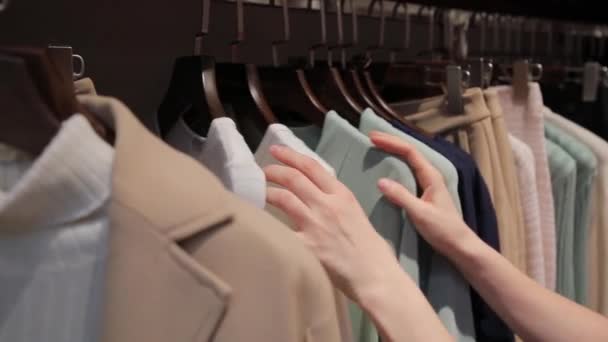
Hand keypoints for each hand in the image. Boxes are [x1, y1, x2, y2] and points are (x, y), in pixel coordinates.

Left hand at [263, 145, 403, 302]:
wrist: (374, 275)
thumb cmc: (371, 249)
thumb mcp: (356, 214)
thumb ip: (337, 203)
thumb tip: (317, 198)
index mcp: (342, 195)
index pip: (312, 167)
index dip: (290, 155)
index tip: (276, 150)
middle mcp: (327, 204)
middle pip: (293, 178)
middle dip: (274, 170)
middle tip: (262, 169)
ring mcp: (315, 224)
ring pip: (283, 198)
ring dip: (267, 191)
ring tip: (258, 191)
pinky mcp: (306, 245)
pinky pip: (281, 229)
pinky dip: (268, 223)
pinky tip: (260, 221)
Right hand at [369, 131, 473, 255]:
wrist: (459, 246)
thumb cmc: (443, 230)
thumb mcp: (420, 213)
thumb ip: (401, 196)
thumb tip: (380, 181)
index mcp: (431, 176)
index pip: (410, 152)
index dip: (392, 142)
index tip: (373, 138)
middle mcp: (430, 176)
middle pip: (409, 152)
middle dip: (391, 142)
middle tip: (371, 138)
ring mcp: (427, 184)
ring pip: (409, 161)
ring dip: (393, 152)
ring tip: (377, 147)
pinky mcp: (423, 194)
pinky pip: (408, 173)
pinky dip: (396, 165)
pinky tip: (386, 169)